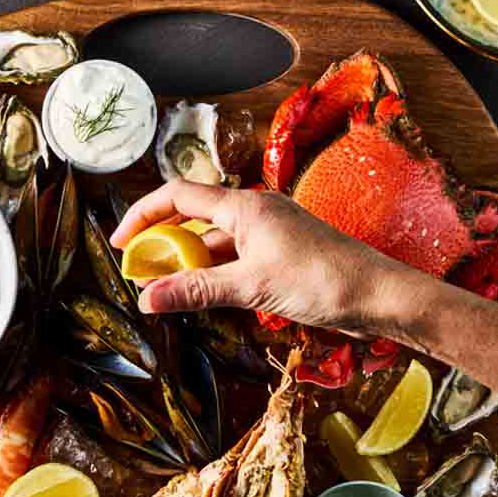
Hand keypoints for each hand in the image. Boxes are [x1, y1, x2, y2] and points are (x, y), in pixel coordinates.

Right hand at [110, 181, 419, 334]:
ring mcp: (269, 233)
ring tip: (163, 289)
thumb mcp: (250, 287)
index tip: (120, 243)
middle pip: (194, 218)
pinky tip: (202, 295)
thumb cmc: (320, 281)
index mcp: (245, 206)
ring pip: (215, 242)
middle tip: (139, 274)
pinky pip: (235, 258)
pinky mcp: (280, 254)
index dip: (143, 215)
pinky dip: (213, 274)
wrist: (377, 295)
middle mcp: (255, 212)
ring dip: (188, 263)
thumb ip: (196, 291)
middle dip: (163, 243)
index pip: (179, 196)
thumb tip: (147, 299)